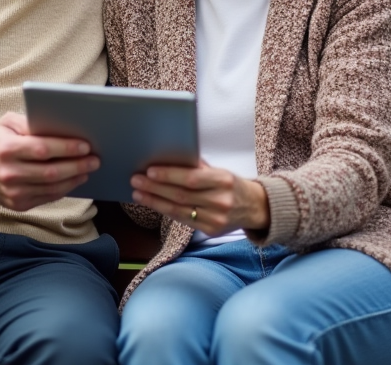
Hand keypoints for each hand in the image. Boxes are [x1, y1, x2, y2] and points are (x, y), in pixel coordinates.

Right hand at [0, 112, 98, 211]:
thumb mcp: (7, 123)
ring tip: (88, 169)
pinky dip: (63, 190)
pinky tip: (73, 180)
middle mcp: (9, 173)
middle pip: (51, 172)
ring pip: (51, 188)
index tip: (85, 145)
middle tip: (94, 159)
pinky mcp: (17, 204)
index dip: (66, 148)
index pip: (42, 149)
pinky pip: (46, 198)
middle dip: (77, 165)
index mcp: (6, 149)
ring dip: (74, 179)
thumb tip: (61, 127)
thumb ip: (31, 122)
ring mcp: (12, 192)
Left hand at [130, 161, 269, 236]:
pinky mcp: (212, 230)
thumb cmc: (231, 184)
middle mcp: (221, 201)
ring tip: (138, 193)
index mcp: (223, 180)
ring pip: (179, 210)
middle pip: (181, 195)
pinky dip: (165, 211)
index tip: (150, 171)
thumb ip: (197, 167)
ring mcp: (216, 218)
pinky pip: (183, 221)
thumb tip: (168, 158)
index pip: (191, 178)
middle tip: (136, 180)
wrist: (255, 207)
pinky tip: (153, 203)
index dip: (169, 175)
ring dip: (155, 201)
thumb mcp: (220, 171)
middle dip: (155, 187)